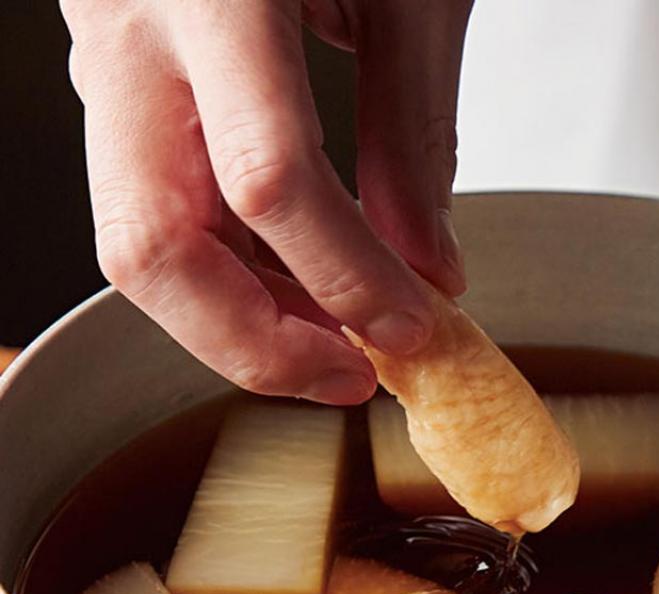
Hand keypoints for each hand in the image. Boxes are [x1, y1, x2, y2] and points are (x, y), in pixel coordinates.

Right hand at [60, 0, 472, 403]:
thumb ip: (413, 135)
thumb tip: (428, 269)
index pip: (269, 178)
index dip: (348, 278)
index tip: (416, 330)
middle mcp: (133, 29)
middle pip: (151, 243)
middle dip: (254, 340)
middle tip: (350, 375)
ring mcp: (110, 57)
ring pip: (141, 240)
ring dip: (241, 315)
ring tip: (340, 339)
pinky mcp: (123, 83)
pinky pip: (159, 204)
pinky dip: (231, 265)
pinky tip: (300, 288)